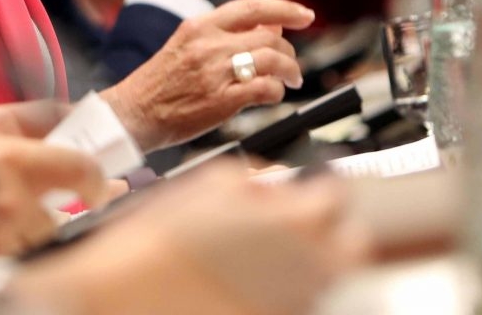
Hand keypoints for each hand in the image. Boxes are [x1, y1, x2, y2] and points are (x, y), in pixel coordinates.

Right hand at [0, 102, 113, 256]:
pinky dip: (1, 245)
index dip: (96, 178)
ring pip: (34, 239)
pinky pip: (8, 257)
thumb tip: (64, 110)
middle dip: (50, 205)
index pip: (81, 173)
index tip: (98, 181)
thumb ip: (14, 116)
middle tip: (23, 195)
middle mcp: (9, 205)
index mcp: (8, 161)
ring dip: (24, 227)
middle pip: (60, 214)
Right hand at [16, 162, 368, 314]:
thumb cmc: (162, 242)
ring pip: (323, 276)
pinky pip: (298, 301)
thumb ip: (256, 179)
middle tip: (294, 226)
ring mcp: (301, 301)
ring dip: (303, 262)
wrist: (131, 296)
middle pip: (350, 243)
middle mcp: (312, 265)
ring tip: (259, 259)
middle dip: (327, 230)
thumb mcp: (208, 184)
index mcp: (297, 220)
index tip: (309, 188)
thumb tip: (277, 184)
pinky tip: (247, 284)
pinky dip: (283, 291)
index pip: (338, 194)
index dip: (321, 186)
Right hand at [100, 0, 314, 151]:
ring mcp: (216, 72)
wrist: (134, 113)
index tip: (304, 14)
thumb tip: (267, 24)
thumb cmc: (158, 84)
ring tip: (290, 80)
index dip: (285, 8)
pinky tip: (273, 95)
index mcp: (198, 26)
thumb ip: (224, 34)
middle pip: (269, 36)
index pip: (252, 7)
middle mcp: (209, 44)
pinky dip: (277, 92)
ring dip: (290, 70)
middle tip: (291, 64)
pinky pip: (266, 89)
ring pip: (273, 60)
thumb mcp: (186, 44)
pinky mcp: (222, 100)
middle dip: (289, 50)